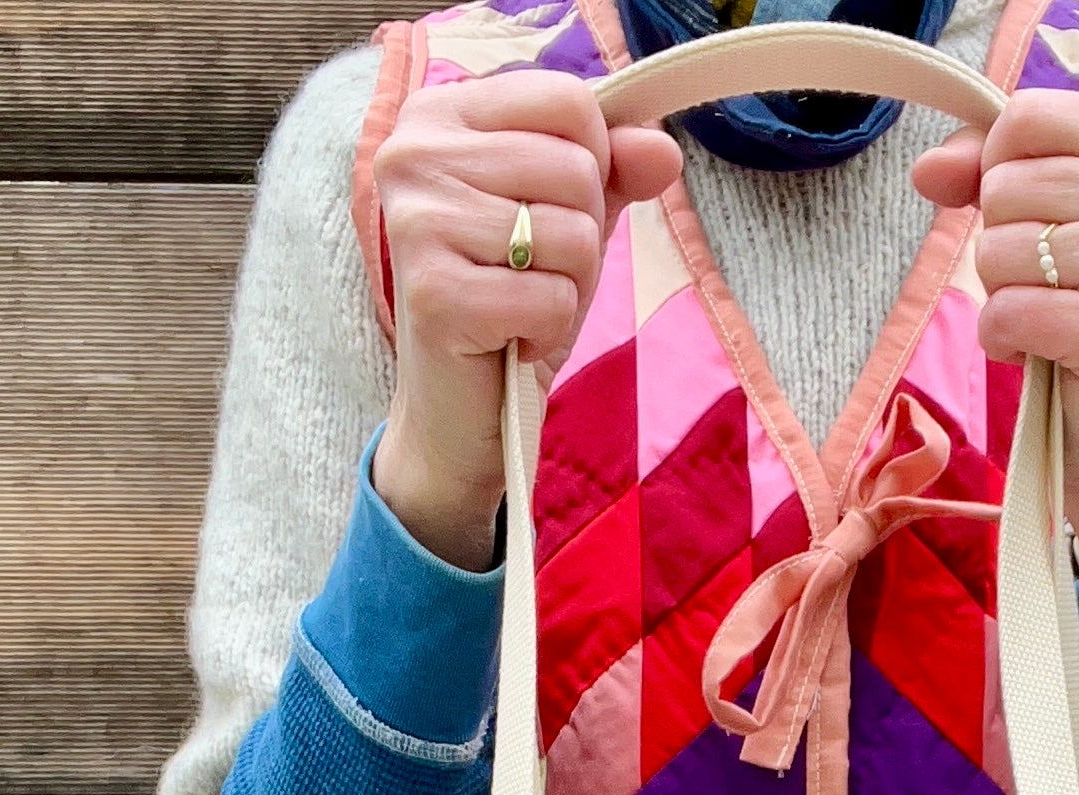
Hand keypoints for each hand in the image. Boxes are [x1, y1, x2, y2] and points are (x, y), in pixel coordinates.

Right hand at [370, 73, 681, 568]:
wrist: (461, 409)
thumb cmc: (507, 304)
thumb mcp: (565, 222)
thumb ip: (612, 173)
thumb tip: (663, 150)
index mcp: (440, 114)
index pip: (568, 100)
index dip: (594, 163)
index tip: (556, 211)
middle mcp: (415, 154)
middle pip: (576, 167)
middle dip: (582, 236)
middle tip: (535, 275)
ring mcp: (418, 222)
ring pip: (571, 233)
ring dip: (568, 287)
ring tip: (523, 308)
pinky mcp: (436, 293)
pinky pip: (552, 298)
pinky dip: (549, 331)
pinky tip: (512, 340)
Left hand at [913, 88, 1078, 567]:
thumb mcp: (1041, 218)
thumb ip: (986, 172)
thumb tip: (928, 170)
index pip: (1026, 116)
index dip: (997, 168)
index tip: (1027, 214)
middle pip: (1007, 185)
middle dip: (1001, 244)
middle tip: (1048, 283)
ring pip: (1000, 249)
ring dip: (1001, 295)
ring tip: (1047, 318)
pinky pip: (1008, 311)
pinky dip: (1004, 339)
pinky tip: (1040, 351)